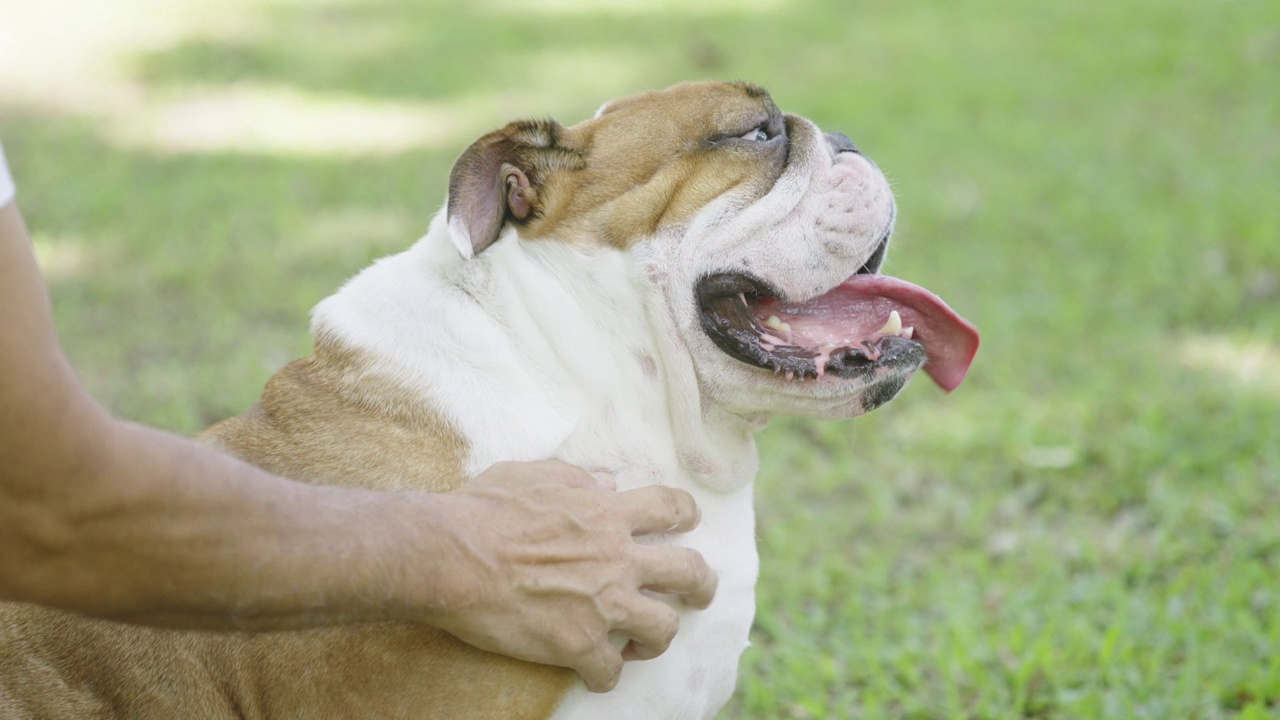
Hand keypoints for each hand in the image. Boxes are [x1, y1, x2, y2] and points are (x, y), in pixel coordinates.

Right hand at [424, 460, 715, 691]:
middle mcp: (617, 557)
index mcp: (607, 513)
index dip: (686, 515)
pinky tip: (594, 673)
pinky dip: (605, 675)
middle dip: (702, 585)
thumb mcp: (533, 475)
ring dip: (657, 637)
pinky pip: (611, 671)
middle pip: (689, 571)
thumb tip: (606, 483)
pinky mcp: (578, 643)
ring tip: (642, 643)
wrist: (450, 555)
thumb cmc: (481, 510)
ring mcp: (602, 603)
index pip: (671, 507)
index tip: (688, 523)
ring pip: (665, 628)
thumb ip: (576, 478)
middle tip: (698, 595)